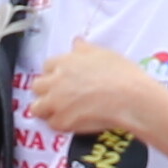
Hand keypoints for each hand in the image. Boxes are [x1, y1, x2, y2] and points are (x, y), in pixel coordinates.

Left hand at [24, 42, 167, 152]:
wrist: (130, 98)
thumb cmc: (122, 75)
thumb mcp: (103, 53)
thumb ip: (84, 49)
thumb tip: (76, 42)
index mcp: (65, 62)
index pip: (47, 66)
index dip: (54, 73)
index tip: (61, 78)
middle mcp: (56, 81)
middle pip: (37, 86)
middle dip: (45, 91)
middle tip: (59, 96)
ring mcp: (56, 102)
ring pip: (37, 108)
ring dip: (46, 109)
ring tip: (61, 111)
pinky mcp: (62, 121)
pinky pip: (53, 124)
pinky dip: (61, 124)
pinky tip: (74, 122)